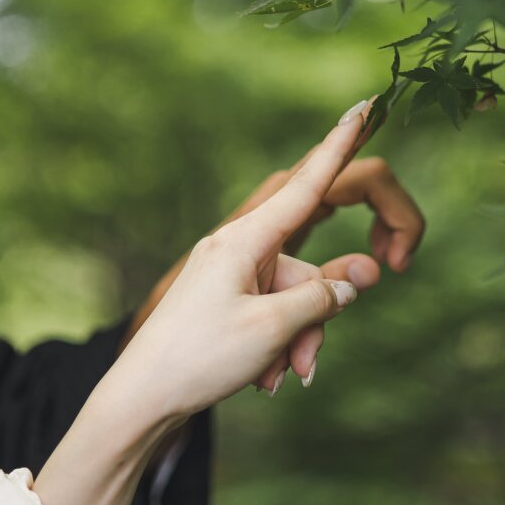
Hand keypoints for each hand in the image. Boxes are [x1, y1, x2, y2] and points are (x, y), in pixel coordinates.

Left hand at [117, 99, 380, 419]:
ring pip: (299, 294)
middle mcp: (244, 245)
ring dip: (302, 336)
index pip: (310, 181)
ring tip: (282, 377)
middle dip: (330, 299)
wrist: (140, 399)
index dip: (342, 144)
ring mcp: (236, 272)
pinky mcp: (231, 298)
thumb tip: (361, 276)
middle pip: (314, 258)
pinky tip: (265, 378)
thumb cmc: (198, 357)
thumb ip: (323, 295)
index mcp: (248, 237)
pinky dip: (282, 342)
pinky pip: (277, 311)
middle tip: (358, 314)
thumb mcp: (272, 328)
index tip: (364, 105)